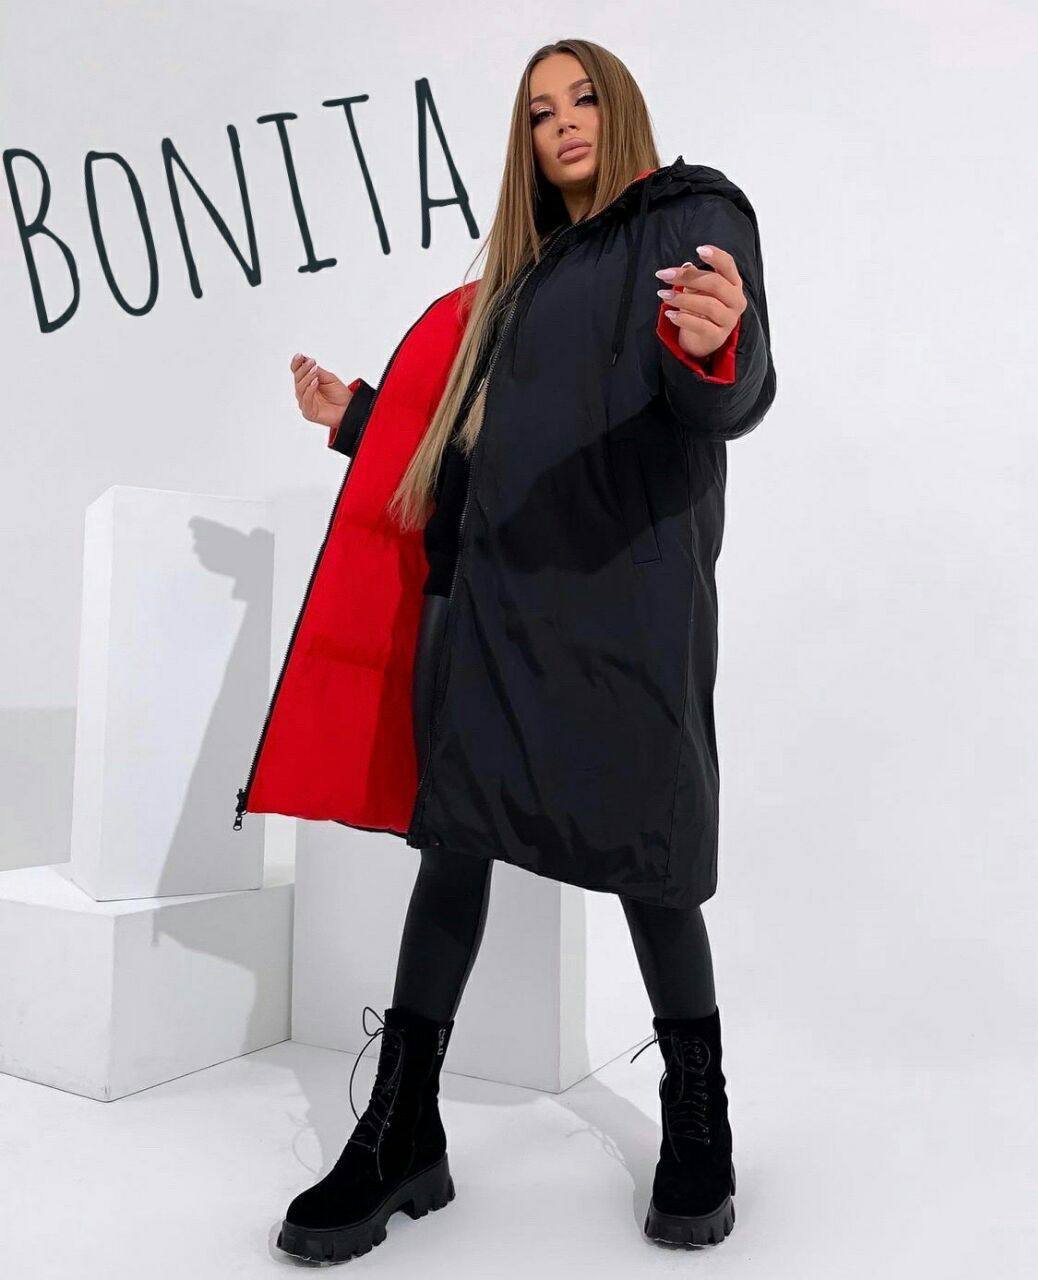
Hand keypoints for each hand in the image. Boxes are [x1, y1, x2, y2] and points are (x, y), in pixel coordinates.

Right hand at [290, 352, 350, 428]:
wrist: (349, 408)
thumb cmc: (339, 394)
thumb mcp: (329, 378)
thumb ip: (318, 371)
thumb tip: (305, 360)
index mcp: (307, 382)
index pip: (297, 372)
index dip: (296, 363)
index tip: (299, 355)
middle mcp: (304, 392)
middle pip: (297, 379)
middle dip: (303, 369)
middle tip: (311, 362)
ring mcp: (305, 402)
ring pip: (300, 389)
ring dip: (307, 378)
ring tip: (315, 371)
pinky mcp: (308, 413)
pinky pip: (305, 401)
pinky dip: (309, 390)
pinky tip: (315, 382)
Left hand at [655, 245, 746, 360]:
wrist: (702, 339)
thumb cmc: (701, 308)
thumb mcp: (697, 289)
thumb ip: (693, 277)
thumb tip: (686, 266)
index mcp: (734, 284)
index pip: (728, 265)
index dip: (716, 256)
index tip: (698, 249)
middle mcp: (736, 301)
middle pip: (715, 283)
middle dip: (688, 277)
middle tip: (665, 275)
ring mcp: (729, 320)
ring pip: (708, 305)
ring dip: (682, 298)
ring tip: (663, 295)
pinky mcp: (718, 336)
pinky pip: (701, 325)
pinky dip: (683, 318)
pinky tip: (670, 314)